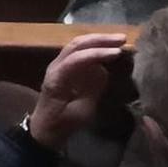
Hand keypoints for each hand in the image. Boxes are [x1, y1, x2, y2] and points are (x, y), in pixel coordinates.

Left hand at [28, 32, 125, 150]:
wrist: (45, 127)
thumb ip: (92, 90)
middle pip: (76, 45)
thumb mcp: (81, 112)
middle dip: (99, 39)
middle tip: (122, 39)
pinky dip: (94, 46)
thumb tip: (103, 71)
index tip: (117, 53)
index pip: (76, 59)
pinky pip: (79, 51)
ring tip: (119, 40)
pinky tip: (109, 47)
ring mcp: (59, 64)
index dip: (97, 54)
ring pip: (77, 44)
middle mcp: (56, 65)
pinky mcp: (65, 66)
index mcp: (57, 78)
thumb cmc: (63, 123)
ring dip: (98, 40)